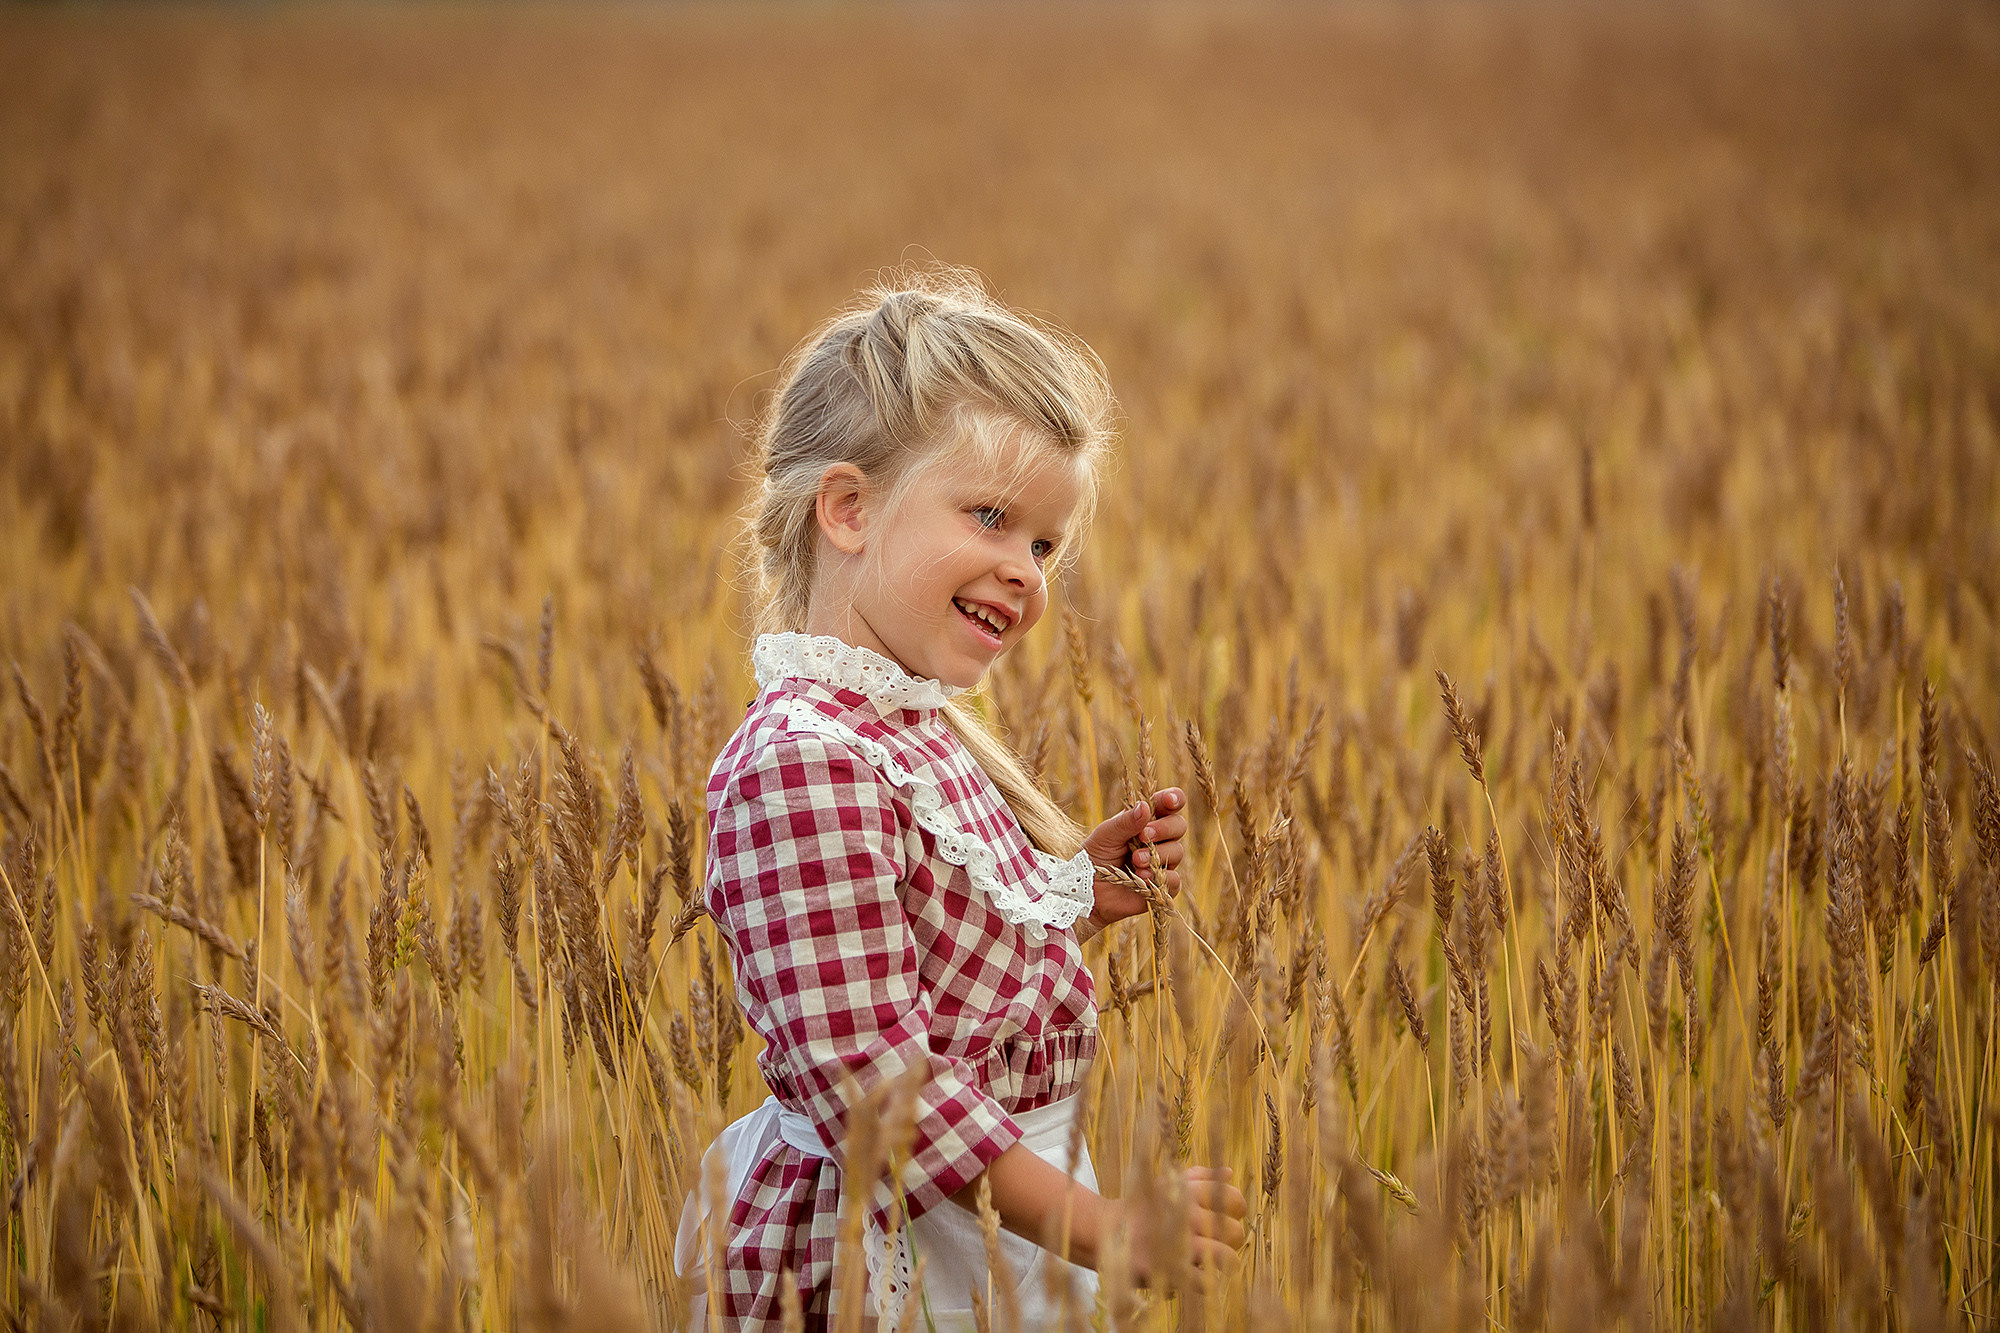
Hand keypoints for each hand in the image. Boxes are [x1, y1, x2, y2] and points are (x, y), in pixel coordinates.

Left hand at [1080, 788, 1188, 930]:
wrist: (1087, 891)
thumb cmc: (1094, 857)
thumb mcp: (1105, 835)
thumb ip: (1125, 821)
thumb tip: (1145, 806)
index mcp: (1144, 821)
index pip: (1167, 804)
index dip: (1173, 799)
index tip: (1168, 801)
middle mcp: (1157, 840)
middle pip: (1178, 825)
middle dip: (1164, 828)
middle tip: (1143, 835)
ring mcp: (1161, 863)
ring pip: (1178, 851)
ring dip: (1158, 854)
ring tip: (1135, 860)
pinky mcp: (1162, 886)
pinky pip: (1175, 880)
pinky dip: (1160, 877)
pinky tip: (1142, 877)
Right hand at [1104, 1166, 1246, 1289]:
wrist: (1104, 1230)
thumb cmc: (1143, 1208)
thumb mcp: (1168, 1184)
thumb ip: (1200, 1177)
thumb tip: (1229, 1173)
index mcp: (1188, 1192)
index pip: (1234, 1200)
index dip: (1235, 1212)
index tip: (1225, 1218)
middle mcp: (1185, 1215)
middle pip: (1234, 1231)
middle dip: (1231, 1240)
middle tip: (1218, 1244)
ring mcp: (1177, 1244)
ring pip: (1227, 1256)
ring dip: (1226, 1263)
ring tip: (1216, 1264)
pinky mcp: (1167, 1270)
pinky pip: (1206, 1282)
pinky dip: (1207, 1282)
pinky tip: (1199, 1277)